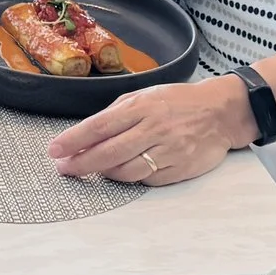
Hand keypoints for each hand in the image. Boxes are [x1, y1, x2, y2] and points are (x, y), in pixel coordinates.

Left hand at [48, 74, 251, 185]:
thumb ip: (117, 112)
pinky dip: (131, 177)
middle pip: (108, 152)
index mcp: (142, 106)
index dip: (73, 140)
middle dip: (81, 163)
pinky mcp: (180, 168)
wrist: (221, 112)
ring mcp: (169, 150)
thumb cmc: (178, 102)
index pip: (99, 126)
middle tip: (64, 168)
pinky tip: (124, 171)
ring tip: (93, 169)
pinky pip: (147, 179)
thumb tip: (87, 132)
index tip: (54, 150)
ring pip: (126, 171)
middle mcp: (154, 128)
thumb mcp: (146, 95)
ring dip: (104, 173)